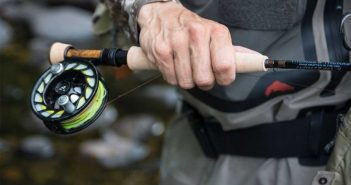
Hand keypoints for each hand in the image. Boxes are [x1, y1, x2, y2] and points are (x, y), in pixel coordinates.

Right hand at [137, 2, 251, 89]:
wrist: (161, 15)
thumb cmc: (191, 28)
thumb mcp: (214, 34)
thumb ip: (232, 51)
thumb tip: (258, 61)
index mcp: (216, 31)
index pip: (225, 66)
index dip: (224, 79)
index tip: (221, 78)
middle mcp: (196, 34)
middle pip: (205, 79)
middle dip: (204, 82)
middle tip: (201, 73)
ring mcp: (176, 42)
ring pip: (187, 82)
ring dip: (187, 80)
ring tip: (186, 67)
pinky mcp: (161, 51)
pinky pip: (171, 79)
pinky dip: (173, 77)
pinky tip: (174, 65)